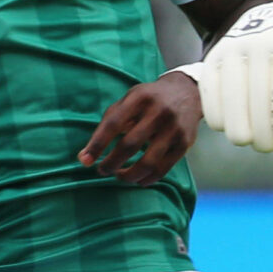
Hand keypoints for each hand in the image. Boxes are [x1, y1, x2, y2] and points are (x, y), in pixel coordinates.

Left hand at [80, 71, 203, 185]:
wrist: (188, 92)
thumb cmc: (149, 100)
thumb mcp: (130, 100)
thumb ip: (110, 121)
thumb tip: (86, 155)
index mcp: (139, 98)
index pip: (114, 124)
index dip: (97, 144)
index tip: (85, 161)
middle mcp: (159, 111)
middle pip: (130, 145)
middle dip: (112, 163)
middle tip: (103, 170)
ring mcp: (174, 128)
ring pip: (148, 162)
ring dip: (129, 175)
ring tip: (119, 176)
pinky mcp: (185, 143)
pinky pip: (163, 169)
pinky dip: (147, 179)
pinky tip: (138, 179)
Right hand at [191, 0, 272, 153]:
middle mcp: (257, 42)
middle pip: (256, 99)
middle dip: (263, 132)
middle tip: (268, 146)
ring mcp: (231, 49)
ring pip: (230, 100)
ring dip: (239, 130)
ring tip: (250, 140)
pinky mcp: (212, 59)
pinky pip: (209, 94)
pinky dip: (217, 117)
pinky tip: (229, 127)